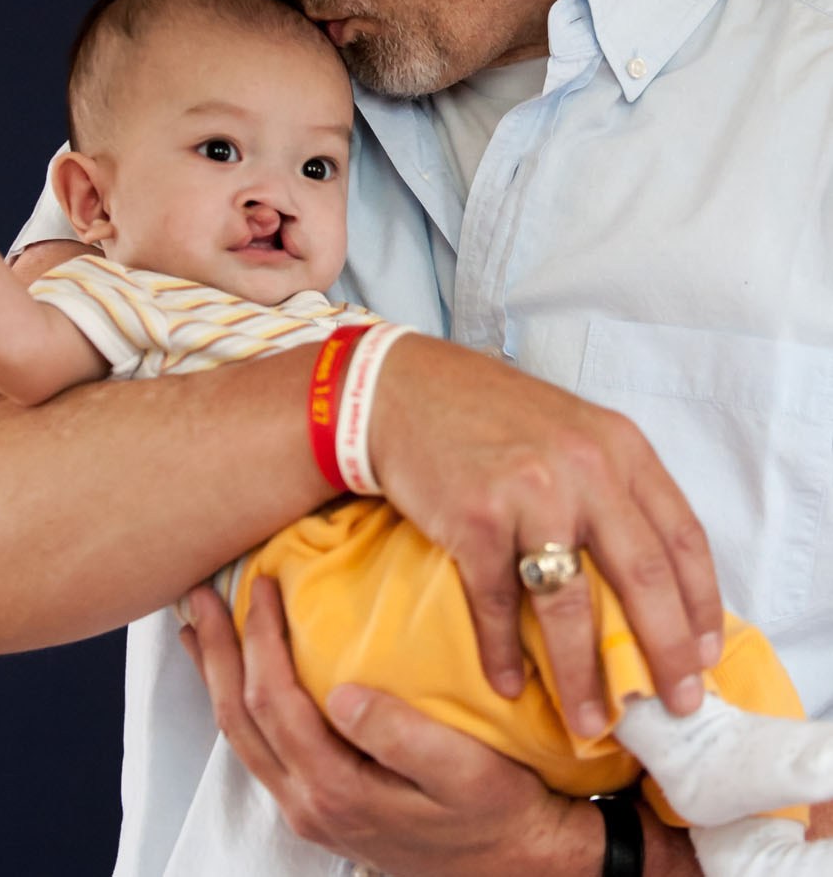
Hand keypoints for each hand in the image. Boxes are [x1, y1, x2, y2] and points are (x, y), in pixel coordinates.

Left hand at [181, 577, 599, 876]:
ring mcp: (309, 810)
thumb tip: (343, 693)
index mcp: (338, 790)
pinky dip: (240, 702)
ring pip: (240, 737)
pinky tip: (242, 675)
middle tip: (198, 596)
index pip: (275, 702)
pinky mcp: (318, 807)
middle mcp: (309, 804)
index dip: (261, 639)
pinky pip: (259, 748)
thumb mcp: (466, 771)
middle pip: (237, 719)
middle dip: (214, 652)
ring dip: (216, 677)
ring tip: (201, 629)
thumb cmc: (497, 811)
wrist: (512, 867)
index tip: (265, 584)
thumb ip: (402, 735)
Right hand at [369, 335, 723, 736]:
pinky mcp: (474, 520)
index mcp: (619, 446)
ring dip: (583, 675)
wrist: (403, 389)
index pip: (682, 536)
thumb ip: (612, 486)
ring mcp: (529, 493)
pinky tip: (507, 684)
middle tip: (676, 705)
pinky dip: (503, 653)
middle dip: (666, 653)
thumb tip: (646, 577)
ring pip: (571, 605)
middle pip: (643, 577)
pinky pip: (499, 605)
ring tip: (592, 722)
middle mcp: (584, 467)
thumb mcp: (572, 431)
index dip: (701, 603)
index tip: (708, 653)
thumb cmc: (489, 414)